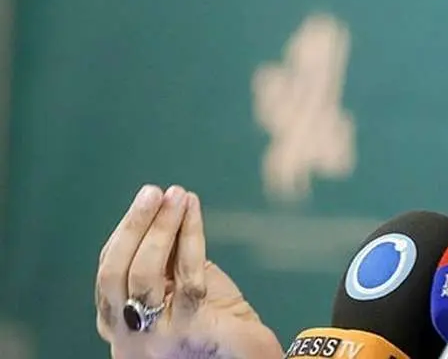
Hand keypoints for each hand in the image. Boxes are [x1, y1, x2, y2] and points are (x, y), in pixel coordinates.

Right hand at [95, 185, 282, 358]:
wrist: (252, 358)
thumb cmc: (218, 321)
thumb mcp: (181, 287)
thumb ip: (166, 260)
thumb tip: (163, 210)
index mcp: (121, 324)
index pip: (108, 273)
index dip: (124, 234)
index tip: (146, 201)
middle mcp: (128, 336)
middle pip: (114, 273)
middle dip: (133, 227)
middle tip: (153, 192)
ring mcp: (154, 338)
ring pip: (143, 273)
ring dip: (161, 227)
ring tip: (177, 195)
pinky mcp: (188, 332)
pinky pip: (185, 276)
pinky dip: (189, 237)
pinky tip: (195, 213)